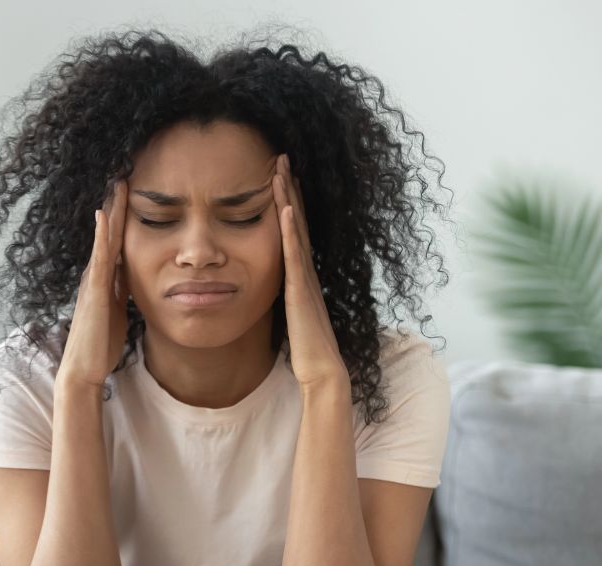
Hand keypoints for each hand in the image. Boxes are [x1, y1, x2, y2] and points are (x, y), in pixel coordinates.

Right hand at [57, 178, 130, 389]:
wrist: (84, 368)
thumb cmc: (101, 343)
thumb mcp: (118, 311)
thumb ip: (122, 292)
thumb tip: (134, 277)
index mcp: (103, 280)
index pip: (115, 242)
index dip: (122, 219)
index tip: (132, 195)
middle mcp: (95, 275)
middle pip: (108, 233)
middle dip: (117, 206)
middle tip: (123, 175)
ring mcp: (93, 280)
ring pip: (104, 238)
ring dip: (110, 211)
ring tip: (117, 183)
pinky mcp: (95, 290)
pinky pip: (99, 257)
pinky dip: (102, 235)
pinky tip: (104, 215)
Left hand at [272, 153, 347, 389]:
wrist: (323, 372)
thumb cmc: (308, 349)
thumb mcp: (292, 315)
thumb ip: (287, 297)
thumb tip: (277, 288)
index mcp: (302, 276)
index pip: (294, 231)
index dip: (289, 202)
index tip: (281, 176)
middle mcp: (306, 271)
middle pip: (297, 221)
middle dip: (289, 189)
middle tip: (281, 158)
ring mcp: (305, 278)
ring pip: (296, 230)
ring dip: (289, 199)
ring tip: (282, 169)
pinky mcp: (300, 291)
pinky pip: (294, 255)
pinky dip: (290, 231)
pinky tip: (286, 208)